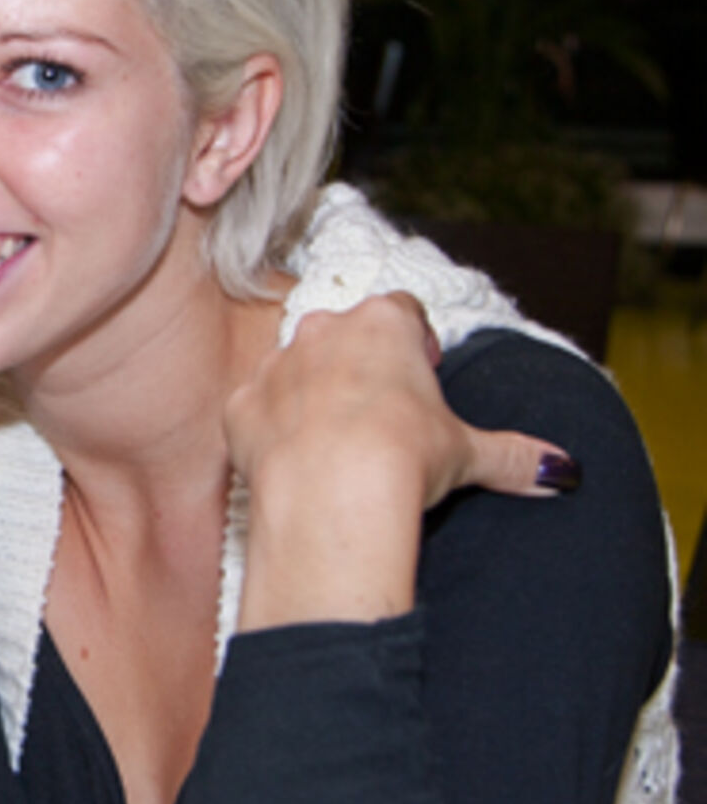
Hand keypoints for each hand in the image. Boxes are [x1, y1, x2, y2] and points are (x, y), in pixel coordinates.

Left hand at [229, 293, 574, 630]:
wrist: (331, 491)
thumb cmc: (404, 458)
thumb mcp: (470, 454)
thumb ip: (515, 455)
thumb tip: (563, 472)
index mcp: (383, 324)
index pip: (403, 313)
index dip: (417, 344)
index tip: (425, 379)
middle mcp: (323, 330)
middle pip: (344, 334)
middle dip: (362, 365)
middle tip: (384, 414)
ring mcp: (276, 365)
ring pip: (295, 369)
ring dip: (312, 395)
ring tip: (338, 445)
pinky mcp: (240, 406)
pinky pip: (256, 411)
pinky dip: (273, 431)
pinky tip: (296, 463)